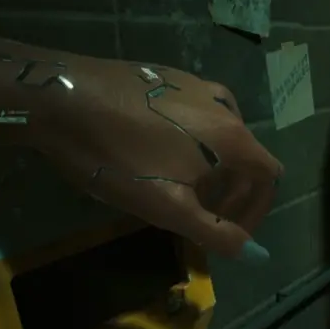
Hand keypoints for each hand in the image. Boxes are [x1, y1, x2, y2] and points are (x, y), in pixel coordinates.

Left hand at [28, 57, 281, 262]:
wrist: (60, 96)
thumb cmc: (115, 156)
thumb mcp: (165, 206)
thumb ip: (213, 231)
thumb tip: (250, 252)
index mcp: (232, 138)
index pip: (270, 176)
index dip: (256, 210)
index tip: (230, 231)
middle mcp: (224, 106)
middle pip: (247, 156)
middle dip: (231, 193)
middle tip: (200, 216)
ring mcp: (196, 86)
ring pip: (221, 136)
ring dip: (213, 167)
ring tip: (180, 186)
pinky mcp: (169, 76)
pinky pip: (197, 115)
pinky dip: (194, 140)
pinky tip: (159, 150)